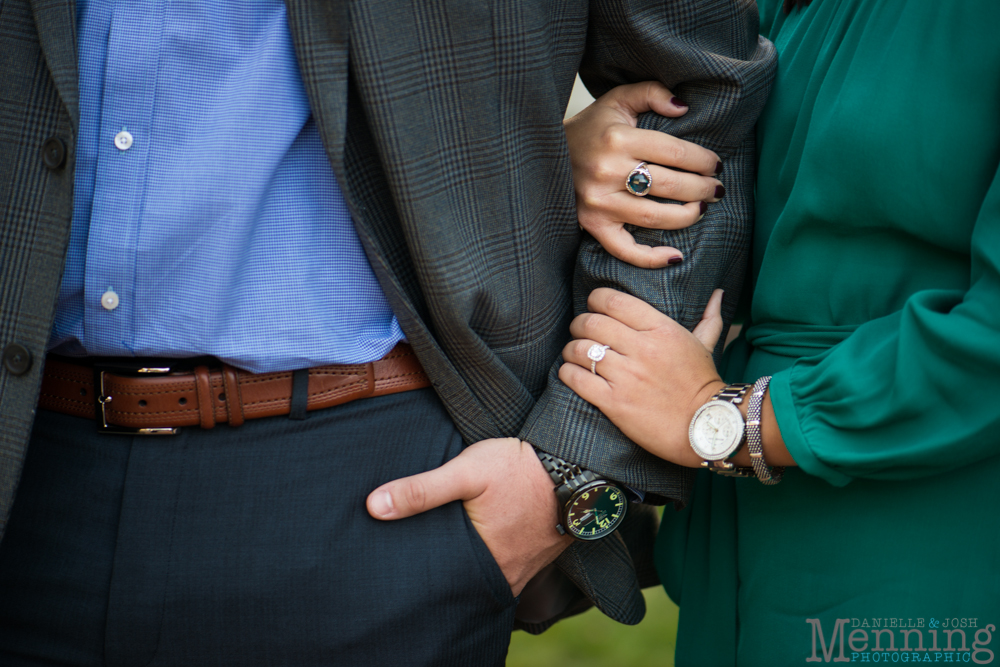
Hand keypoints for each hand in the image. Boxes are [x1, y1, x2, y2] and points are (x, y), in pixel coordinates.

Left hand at [366, 437, 571, 595]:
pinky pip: (509, 566)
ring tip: (452, 547)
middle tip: (427, 551)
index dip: (422, 569)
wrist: (578, 462)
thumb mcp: (467, 470)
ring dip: (471, 564)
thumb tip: (374, 507)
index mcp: (484, 559)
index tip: (404, 559)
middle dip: (446, 569)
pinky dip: (493, 558)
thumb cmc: (520, 466)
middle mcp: (507, 573)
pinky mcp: (539, 555)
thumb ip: (421, 490)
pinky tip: (484, 540)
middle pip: (464, 579)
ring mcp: (526, 567)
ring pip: (487, 575)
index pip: (441, 578)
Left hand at [558, 287, 726, 465]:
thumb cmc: (702, 385)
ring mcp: (626, 376)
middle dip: (579, 324)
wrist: (705, 427)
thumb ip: (708, 318)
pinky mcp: (614, 402)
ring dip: (571, 349)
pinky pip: (577, 378)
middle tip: (579, 330)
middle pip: (591, 322)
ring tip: (574, 353)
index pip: (614, 301)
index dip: (596, 299)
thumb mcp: (705, 346)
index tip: (593, 305)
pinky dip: (568, 372)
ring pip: (580, 350)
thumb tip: (718, 293)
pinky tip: (571, 372)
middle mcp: (642, 349)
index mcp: (661, 330)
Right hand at [564, 81, 724, 268]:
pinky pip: (624, 249)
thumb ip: (651, 93)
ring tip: (701, 210)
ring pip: (654, 217)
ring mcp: (599, 202)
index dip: (703, 161)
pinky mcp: (592, 224)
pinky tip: (675, 256)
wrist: (545, 154)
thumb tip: (683, 106)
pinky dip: (650, 258)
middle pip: (670, 185)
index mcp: (618, 139)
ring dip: (687, 216)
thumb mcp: (617, 100)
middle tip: (716, 189)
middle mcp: (607, 172)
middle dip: (702, 189)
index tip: (715, 165)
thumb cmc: (590, 129)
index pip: (675, 153)